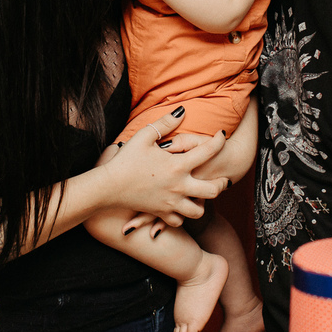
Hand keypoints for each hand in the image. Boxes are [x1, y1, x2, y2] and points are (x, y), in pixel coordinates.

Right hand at [102, 109, 227, 225]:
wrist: (108, 187)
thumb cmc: (125, 159)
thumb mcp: (144, 136)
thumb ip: (165, 123)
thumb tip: (182, 111)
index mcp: (177, 165)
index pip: (208, 151)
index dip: (219, 141)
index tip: (222, 135)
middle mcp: (179, 186)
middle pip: (213, 190)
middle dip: (221, 183)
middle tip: (223, 176)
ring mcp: (171, 203)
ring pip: (199, 210)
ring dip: (203, 202)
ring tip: (202, 193)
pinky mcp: (161, 214)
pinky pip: (180, 220)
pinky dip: (183, 215)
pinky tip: (181, 205)